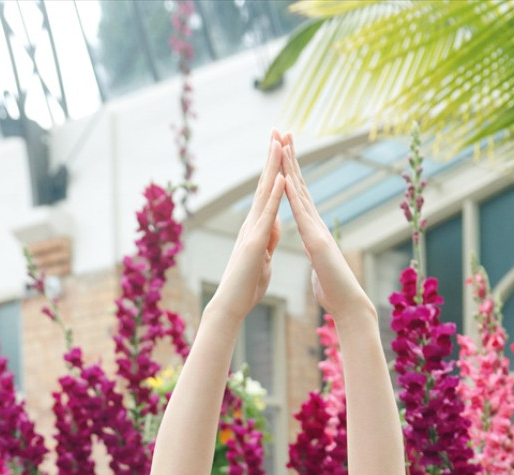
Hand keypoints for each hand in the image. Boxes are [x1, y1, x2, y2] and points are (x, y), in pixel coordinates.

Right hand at [210, 135, 285, 321]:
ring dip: (273, 166)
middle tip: (278, 129)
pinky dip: (276, 195)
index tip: (280, 146)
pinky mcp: (254, 243)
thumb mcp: (262, 258)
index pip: (267, 191)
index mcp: (256, 227)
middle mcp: (252, 223)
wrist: (231, 305)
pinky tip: (282, 177)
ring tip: (279, 141)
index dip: (274, 168)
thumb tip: (274, 222)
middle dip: (272, 156)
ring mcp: (252, 231)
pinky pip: (268, 215)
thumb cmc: (246, 286)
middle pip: (264, 183)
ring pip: (265, 192)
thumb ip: (268, 239)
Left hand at [281, 135, 373, 321]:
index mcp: (313, 230)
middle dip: (291, 158)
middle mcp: (316, 224)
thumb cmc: (333, 290)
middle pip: (300, 186)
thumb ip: (317, 256)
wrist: (347, 304)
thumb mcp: (319, 267)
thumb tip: (317, 254)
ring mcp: (317, 230)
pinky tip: (286, 177)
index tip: (283, 152)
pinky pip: (302, 214)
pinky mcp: (317, 241)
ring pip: (301, 192)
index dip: (290, 174)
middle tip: (284, 132)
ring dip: (291, 167)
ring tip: (283, 142)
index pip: (299, 197)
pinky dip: (293, 195)